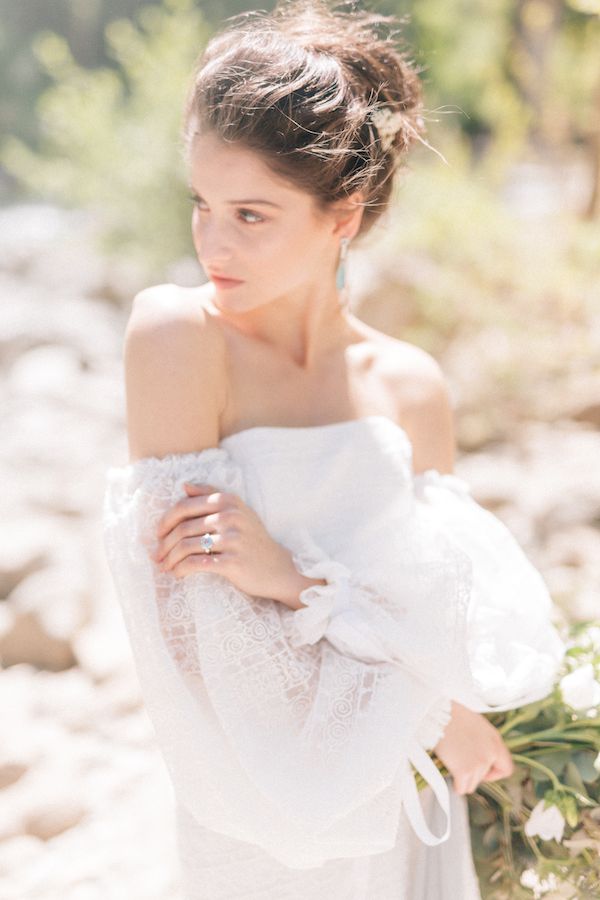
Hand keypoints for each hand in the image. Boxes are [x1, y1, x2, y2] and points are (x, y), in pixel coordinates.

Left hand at [151, 481, 317, 604]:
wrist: (277, 568)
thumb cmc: (252, 539)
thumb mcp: (238, 511)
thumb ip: (212, 495)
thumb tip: (184, 486)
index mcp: (228, 501)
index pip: (184, 506)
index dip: (165, 521)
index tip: (158, 535)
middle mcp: (230, 516)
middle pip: (182, 528)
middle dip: (164, 544)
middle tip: (157, 556)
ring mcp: (232, 539)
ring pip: (186, 547)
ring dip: (170, 559)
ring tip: (165, 567)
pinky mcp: (233, 562)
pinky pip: (196, 564)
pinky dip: (182, 570)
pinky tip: (178, 574)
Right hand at [433, 701, 513, 794]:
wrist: (438, 715)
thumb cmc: (453, 716)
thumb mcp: (477, 724)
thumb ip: (486, 742)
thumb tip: (485, 758)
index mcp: (495, 741)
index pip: (506, 769)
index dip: (494, 772)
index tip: (482, 768)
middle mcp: (490, 753)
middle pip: (485, 777)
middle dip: (473, 773)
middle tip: (460, 759)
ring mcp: (478, 764)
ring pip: (473, 784)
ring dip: (463, 777)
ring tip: (453, 760)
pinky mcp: (464, 771)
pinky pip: (462, 788)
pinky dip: (455, 784)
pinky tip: (449, 769)